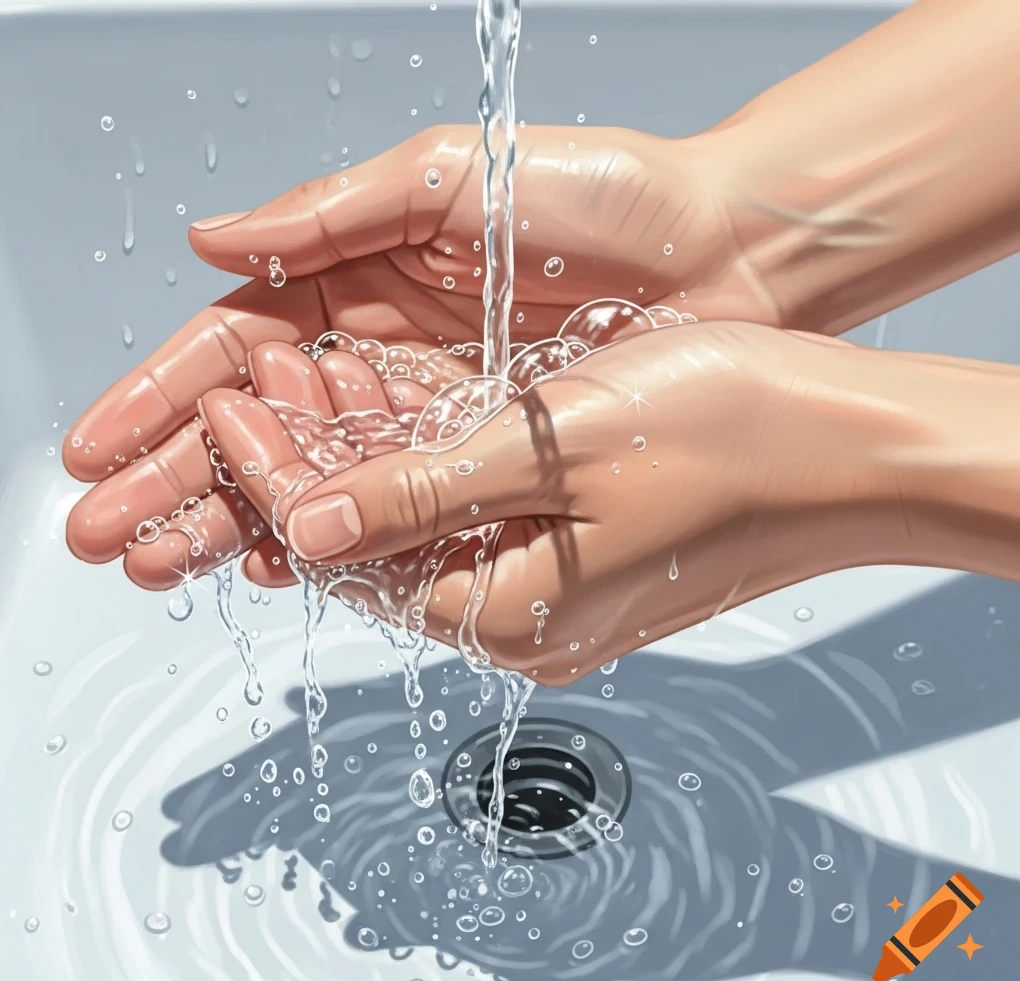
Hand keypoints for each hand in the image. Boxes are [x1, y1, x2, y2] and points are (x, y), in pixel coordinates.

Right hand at [61, 123, 775, 589]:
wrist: (721, 258)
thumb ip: (334, 214)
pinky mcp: (486, 458)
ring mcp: (433, 415)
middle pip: (260, 429)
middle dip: (177, 479)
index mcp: (364, 280)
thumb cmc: (606, 198)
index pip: (236, 348)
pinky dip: (334, 533)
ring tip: (164, 562)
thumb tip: (213, 240)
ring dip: (235, 519)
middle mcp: (388, 356)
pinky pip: (394, 505)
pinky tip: (276, 558)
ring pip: (315, 477)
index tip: (98, 446)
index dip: (161, 397)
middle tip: (107, 534)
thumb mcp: (455, 179)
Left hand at [198, 321, 918, 684]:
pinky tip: (401, 413)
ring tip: (318, 376)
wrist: (853, 450)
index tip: (230, 403)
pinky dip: (427, 466)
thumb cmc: (733, 438)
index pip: (346, 554)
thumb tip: (308, 530)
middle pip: (376, 547)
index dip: (276, 475)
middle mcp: (524, 622)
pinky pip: (473, 520)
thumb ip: (423, 495)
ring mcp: (555, 595)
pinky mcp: (581, 560)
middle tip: (264, 377)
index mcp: (510, 614)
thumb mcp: (556, 450)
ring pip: (422, 528)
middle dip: (310, 460)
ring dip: (366, 455)